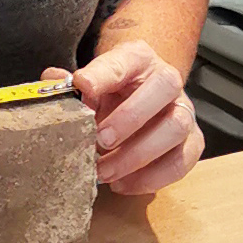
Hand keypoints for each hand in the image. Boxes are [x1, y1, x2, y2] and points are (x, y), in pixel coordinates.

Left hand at [45, 40, 201, 195]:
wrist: (137, 98)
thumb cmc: (111, 92)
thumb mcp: (89, 83)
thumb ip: (70, 84)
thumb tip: (50, 81)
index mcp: (138, 59)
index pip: (124, 60)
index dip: (102, 74)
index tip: (81, 86)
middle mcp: (167, 81)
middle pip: (164, 88)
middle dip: (130, 117)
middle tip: (100, 139)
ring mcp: (184, 111)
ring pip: (176, 127)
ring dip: (138, 154)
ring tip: (104, 171)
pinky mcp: (191, 142)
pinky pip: (181, 161)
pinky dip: (151, 178)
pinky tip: (121, 183)